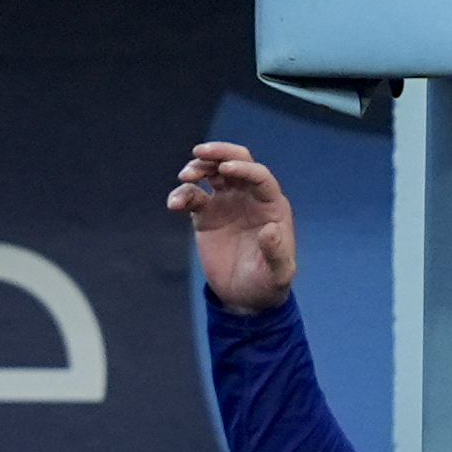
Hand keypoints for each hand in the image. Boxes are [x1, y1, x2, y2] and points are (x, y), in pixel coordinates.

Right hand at [168, 141, 297, 313]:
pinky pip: (192, 196)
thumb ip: (276, 252)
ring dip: (198, 168)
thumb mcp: (277, 274)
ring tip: (184, 176)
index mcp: (270, 206)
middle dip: (219, 153)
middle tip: (199, 152)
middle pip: (236, 162)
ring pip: (212, 173)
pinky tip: (174, 204)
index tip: (225, 168)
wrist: (243, 298)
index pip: (258, 176)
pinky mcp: (206, 216)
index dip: (243, 168)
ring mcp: (226, 205)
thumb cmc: (267, 285)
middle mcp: (249, 199)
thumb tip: (270, 229)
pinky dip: (181, 195)